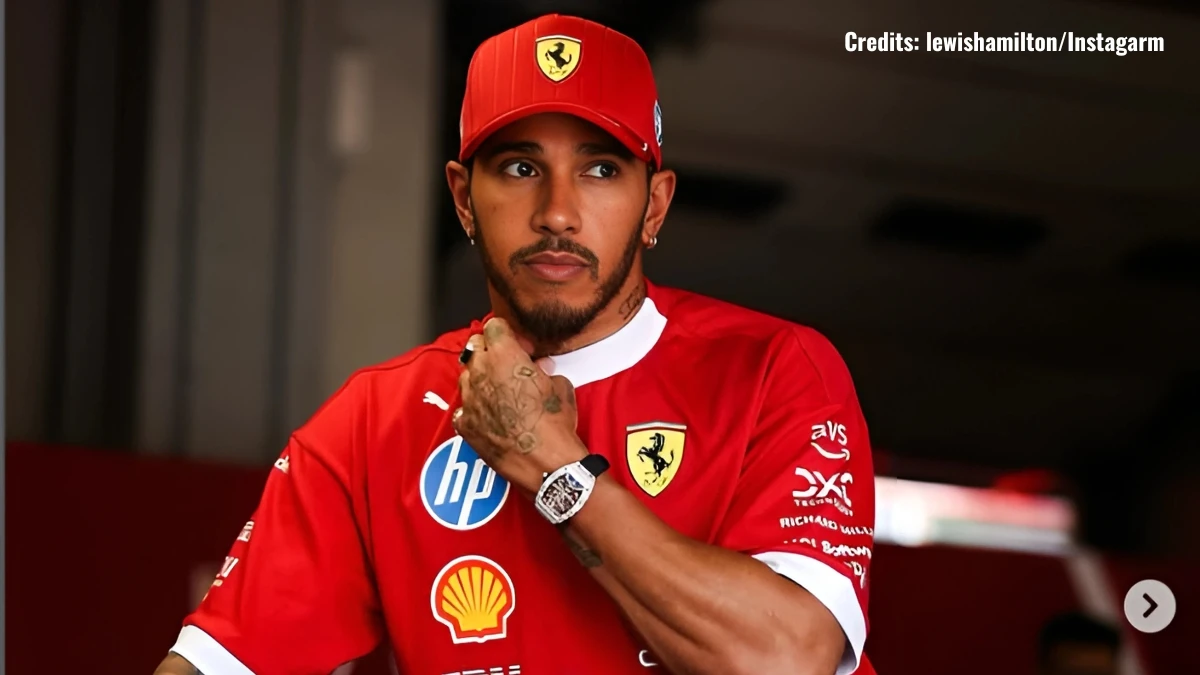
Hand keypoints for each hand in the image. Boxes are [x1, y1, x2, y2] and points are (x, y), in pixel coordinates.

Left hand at [453, 317, 586, 492]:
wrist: (545, 463)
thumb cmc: (555, 424)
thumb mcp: (560, 386)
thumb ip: (544, 370)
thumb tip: (540, 368)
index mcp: (505, 356)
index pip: (494, 326)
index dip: (508, 334)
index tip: (519, 346)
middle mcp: (482, 373)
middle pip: (474, 346)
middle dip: (489, 351)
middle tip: (507, 364)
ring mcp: (470, 399)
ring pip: (466, 375)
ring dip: (480, 378)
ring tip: (500, 392)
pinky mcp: (465, 424)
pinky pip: (464, 407)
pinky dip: (475, 408)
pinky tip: (491, 416)